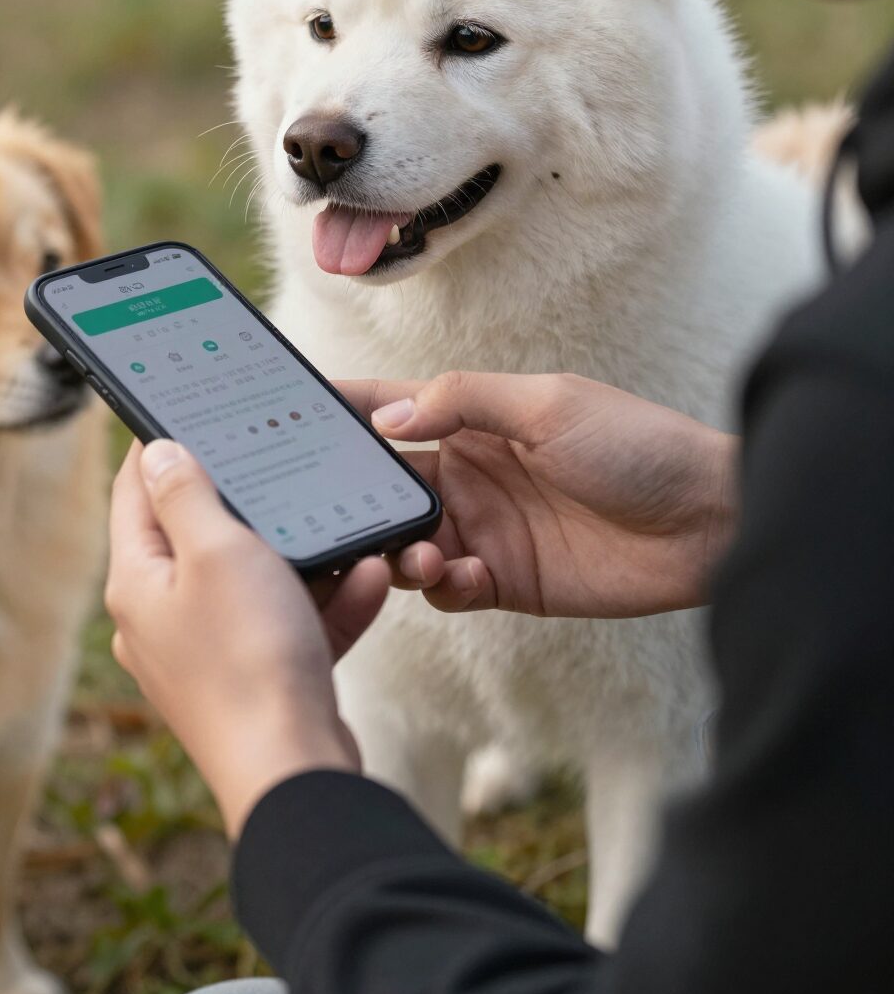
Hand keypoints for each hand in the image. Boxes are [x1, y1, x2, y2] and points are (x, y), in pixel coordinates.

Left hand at [106, 440, 390, 835]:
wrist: (296, 775)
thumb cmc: (250, 660)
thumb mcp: (218, 552)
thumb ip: (186, 494)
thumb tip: (157, 452)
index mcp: (137, 582)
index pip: (135, 491)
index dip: (161, 444)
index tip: (191, 411)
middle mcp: (162, 620)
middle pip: (200, 536)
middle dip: (252, 503)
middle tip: (283, 464)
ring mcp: (208, 656)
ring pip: (257, 581)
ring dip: (306, 555)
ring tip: (350, 533)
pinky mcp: (255, 684)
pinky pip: (290, 625)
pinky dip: (328, 602)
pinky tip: (370, 580)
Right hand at [337, 372, 737, 617]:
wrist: (711, 523)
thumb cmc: (637, 445)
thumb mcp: (547, 405)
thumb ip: (461, 403)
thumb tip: (384, 418)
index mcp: (469, 420)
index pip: (386, 410)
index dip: (336, 412)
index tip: (283, 418)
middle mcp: (465, 475)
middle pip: (382, 486)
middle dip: (353, 499)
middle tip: (334, 513)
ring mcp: (483, 530)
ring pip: (404, 543)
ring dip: (397, 550)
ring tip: (420, 554)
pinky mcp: (506, 582)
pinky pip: (447, 590)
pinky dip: (443, 587)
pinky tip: (469, 577)